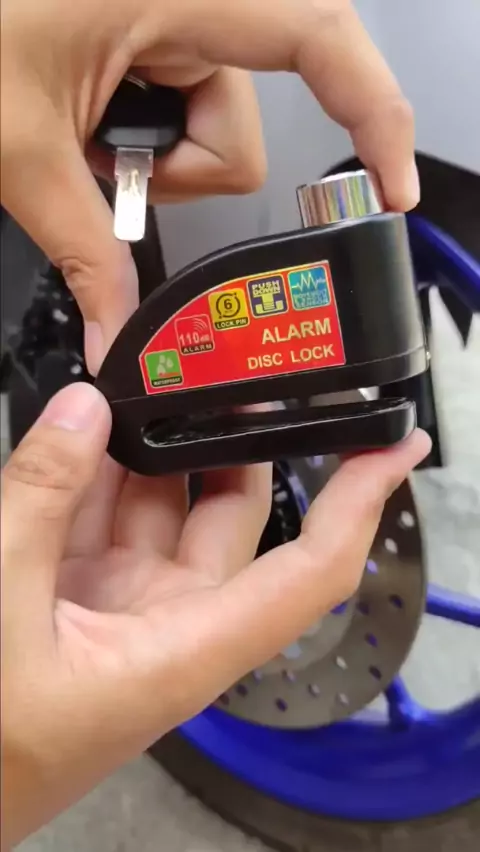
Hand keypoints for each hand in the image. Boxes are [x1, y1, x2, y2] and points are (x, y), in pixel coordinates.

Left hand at [1, 0, 418, 374]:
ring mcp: (185, 16)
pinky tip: (93, 113)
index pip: (321, 41)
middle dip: (177, 175)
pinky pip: (190, 111)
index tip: (394, 191)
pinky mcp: (169, 31)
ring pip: (215, 136)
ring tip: (81, 128)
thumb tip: (117, 334)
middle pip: (242, 137)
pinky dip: (150, 135)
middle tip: (100, 156)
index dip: (376, 116)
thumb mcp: (25, 148)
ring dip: (155, 157)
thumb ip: (83, 250)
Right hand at [1, 382, 430, 844]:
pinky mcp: (78, 588)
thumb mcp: (1, 613)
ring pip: (163, 500)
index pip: (308, 570)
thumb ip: (40, 501)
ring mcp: (122, 601)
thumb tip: (81, 410)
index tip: (395, 447)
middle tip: (218, 363)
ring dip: (153, 439)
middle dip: (231, 433)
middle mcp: (170, 621)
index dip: (359, 505)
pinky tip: (88, 417)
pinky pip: (102, 509)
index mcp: (185, 650)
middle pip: (233, 511)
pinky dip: (96, 464)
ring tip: (142, 369)